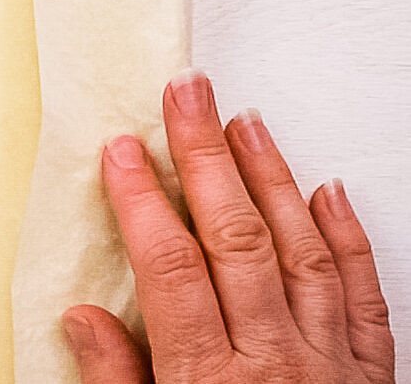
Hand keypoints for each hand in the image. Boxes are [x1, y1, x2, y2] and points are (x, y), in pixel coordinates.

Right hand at [63, 70, 394, 383]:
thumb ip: (116, 381)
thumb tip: (83, 319)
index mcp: (208, 383)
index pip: (170, 268)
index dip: (142, 201)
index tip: (121, 152)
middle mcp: (274, 365)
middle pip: (236, 238)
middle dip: (205, 155)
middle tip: (187, 96)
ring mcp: (328, 366)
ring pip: (301, 250)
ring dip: (269, 177)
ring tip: (244, 122)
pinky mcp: (368, 375)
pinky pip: (363, 293)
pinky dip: (347, 238)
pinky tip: (327, 192)